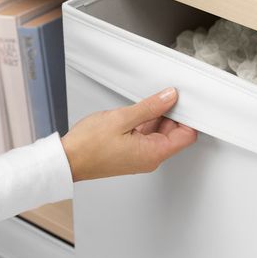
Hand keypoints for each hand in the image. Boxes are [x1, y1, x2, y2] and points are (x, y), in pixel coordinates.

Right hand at [61, 87, 196, 181]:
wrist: (68, 161)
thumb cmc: (88, 145)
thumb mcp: (122, 118)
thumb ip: (150, 107)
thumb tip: (170, 97)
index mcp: (154, 153)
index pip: (186, 136)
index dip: (189, 118)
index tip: (185, 103)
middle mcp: (151, 158)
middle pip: (175, 134)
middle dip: (174, 115)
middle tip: (166, 96)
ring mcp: (142, 157)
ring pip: (161, 134)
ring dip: (159, 118)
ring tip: (148, 103)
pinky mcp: (133, 154)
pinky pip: (148, 137)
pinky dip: (147, 124)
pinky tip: (139, 112)